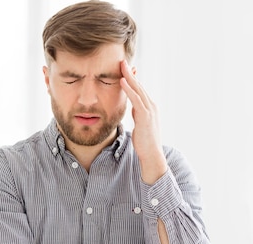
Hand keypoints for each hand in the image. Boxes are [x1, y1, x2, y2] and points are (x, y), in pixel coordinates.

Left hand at [120, 60, 167, 183]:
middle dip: (130, 72)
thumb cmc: (144, 141)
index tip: (124, 67)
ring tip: (121, 65)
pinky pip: (136, 99)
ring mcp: (149, 110)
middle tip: (121, 60)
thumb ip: (136, 113)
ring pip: (138, 89)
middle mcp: (151, 105)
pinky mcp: (145, 116)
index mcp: (148, 107)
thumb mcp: (139, 123)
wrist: (151, 154)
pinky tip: (122, 81)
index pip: (139, 89)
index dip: (131, 78)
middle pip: (138, 85)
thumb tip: (132, 106)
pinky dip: (128, 89)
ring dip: (129, 76)